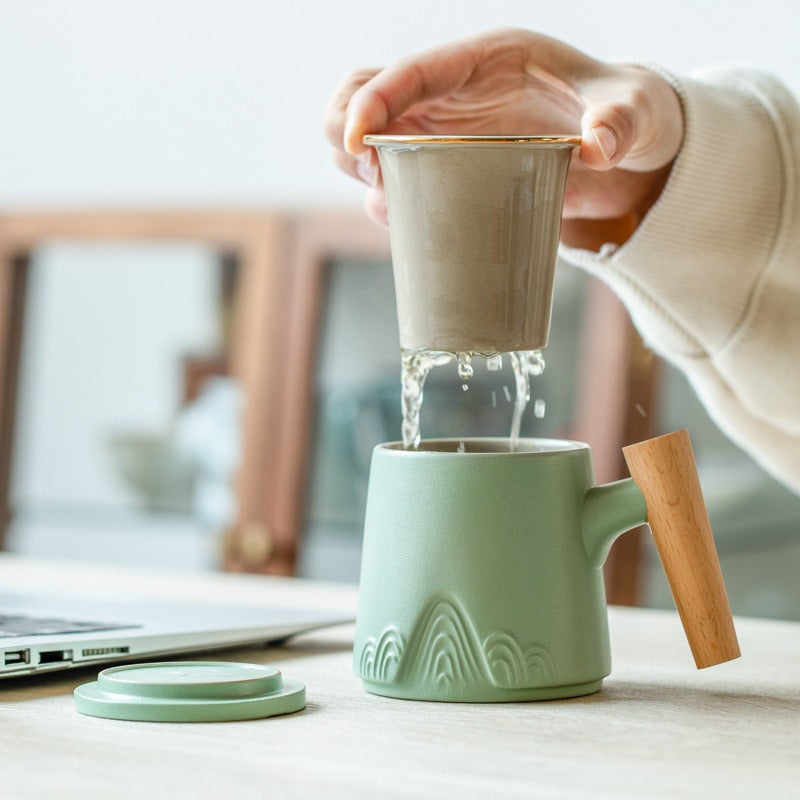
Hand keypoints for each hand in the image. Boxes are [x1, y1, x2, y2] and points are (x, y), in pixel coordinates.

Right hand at [324, 28, 682, 244]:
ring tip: (387, 194)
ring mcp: (445, 135)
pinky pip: (395, 180)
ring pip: (369, 139)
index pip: (412, 71)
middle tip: (374, 172)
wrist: (628, 153)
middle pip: (366, 95)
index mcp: (488, 61)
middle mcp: (454, 94)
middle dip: (349, 130)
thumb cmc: (630, 114)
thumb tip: (597, 148)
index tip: (357, 141)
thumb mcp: (636, 111)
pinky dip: (382, 197)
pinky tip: (396, 214)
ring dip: (357, 166)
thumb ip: (621, 120)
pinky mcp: (448, 171)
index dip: (374, 100)